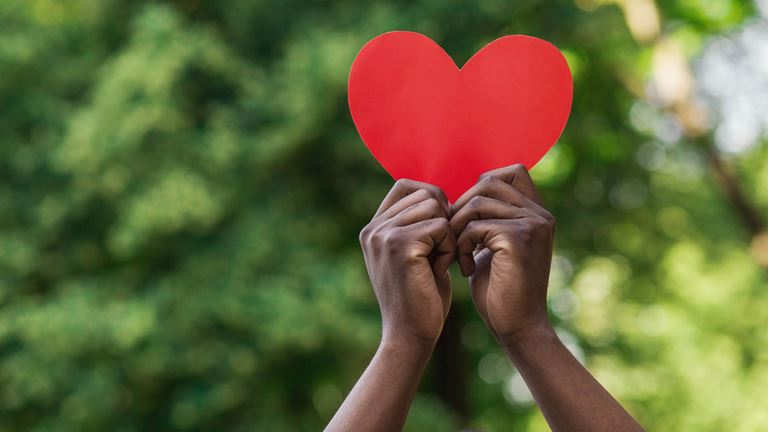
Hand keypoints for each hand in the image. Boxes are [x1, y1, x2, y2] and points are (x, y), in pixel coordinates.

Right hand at [359, 179, 455, 344]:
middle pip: (426, 193)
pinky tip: (441, 270)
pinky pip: (441, 226)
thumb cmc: (421, 297)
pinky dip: (450, 248)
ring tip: (440, 262)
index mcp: (374, 227)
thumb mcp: (416, 254)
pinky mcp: (400, 246)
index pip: (407, 185)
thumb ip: (418, 224)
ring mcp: (383, 235)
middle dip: (445, 219)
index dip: (433, 200)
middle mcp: (373, 228)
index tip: (442, 231)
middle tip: (442, 252)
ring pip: (435, 206)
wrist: (411, 335)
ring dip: (448, 234)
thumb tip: (439, 194)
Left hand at [450, 164, 554, 341]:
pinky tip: (465, 268)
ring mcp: (532, 225)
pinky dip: (461, 245)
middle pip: (489, 181)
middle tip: (453, 237)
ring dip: (457, 228)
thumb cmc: (500, 291)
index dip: (481, 185)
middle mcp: (540, 214)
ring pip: (476, 202)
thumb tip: (463, 196)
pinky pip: (474, 226)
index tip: (466, 218)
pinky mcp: (518, 239)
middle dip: (461, 207)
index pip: (511, 171)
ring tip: (457, 255)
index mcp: (536, 213)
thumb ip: (487, 220)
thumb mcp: (493, 247)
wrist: (517, 328)